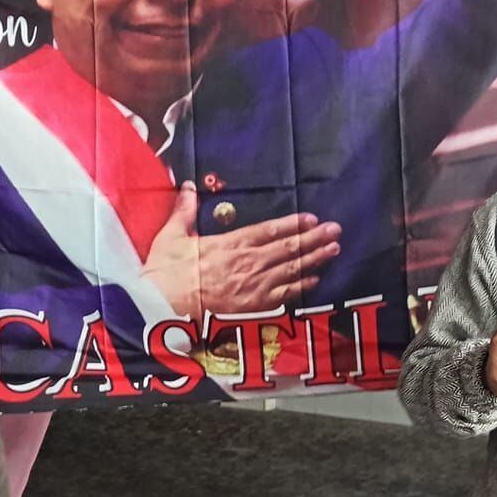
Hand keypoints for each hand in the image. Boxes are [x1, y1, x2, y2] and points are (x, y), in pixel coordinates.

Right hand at [144, 183, 341, 315]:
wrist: (162, 309)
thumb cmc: (164, 274)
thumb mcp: (171, 236)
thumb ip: (184, 210)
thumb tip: (189, 187)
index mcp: (230, 244)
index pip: (269, 230)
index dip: (293, 224)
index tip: (312, 218)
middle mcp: (247, 263)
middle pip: (288, 249)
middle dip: (314, 239)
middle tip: (335, 231)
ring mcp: (253, 287)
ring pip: (291, 271)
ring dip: (314, 259)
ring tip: (333, 250)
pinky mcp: (252, 309)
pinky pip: (284, 296)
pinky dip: (301, 287)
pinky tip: (315, 279)